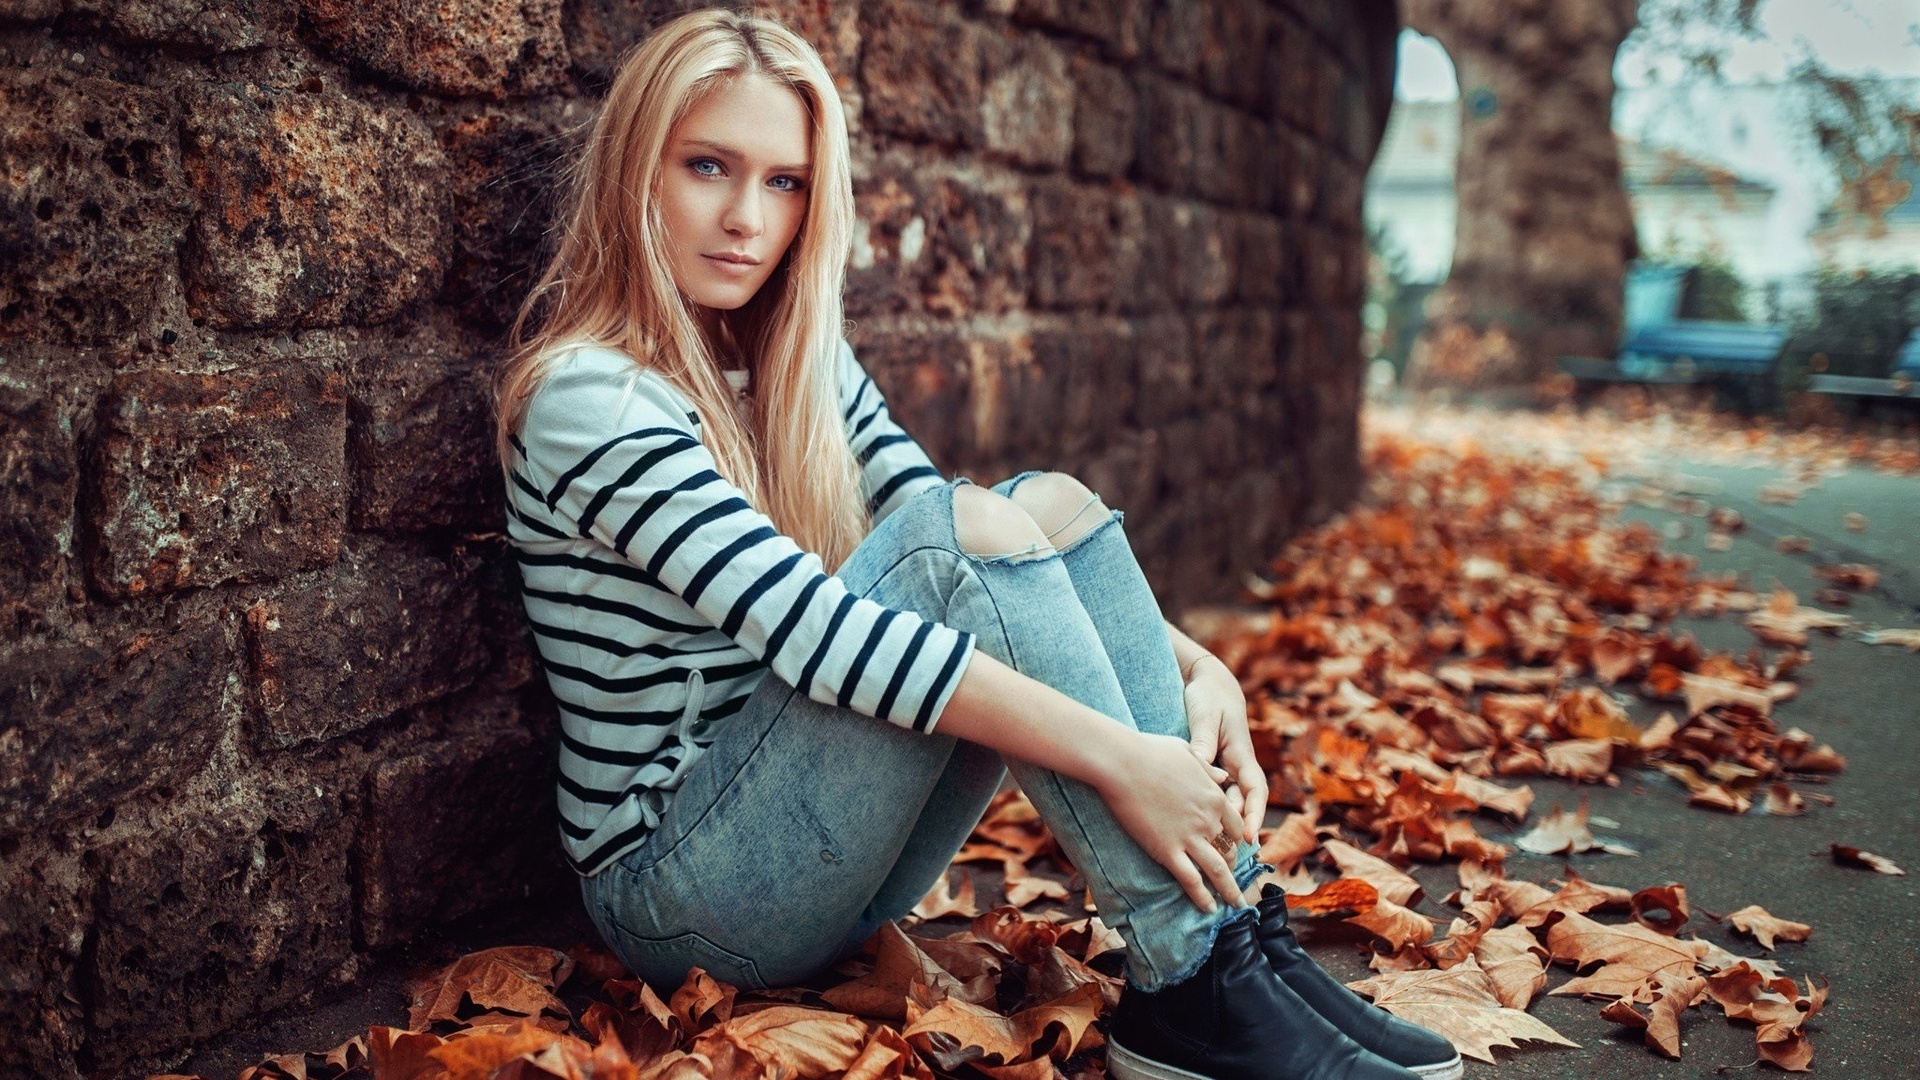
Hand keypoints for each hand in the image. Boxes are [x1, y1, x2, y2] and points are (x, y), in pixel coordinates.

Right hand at [1095, 730, 1248, 912]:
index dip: (1237, 840)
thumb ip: (1208, 767)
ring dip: (1229, 891)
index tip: (1235, 850)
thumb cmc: (1150, 751)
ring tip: (1235, 906)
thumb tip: (1223, 775)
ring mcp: (1189, 837)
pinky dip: (1202, 897)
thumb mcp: (1188, 752)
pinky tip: (1208, 908)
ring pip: (1217, 871)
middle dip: (1232, 867)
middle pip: (1229, 850)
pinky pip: (1191, 880)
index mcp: (1214, 796)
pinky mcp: (1168, 850)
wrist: (1123, 762)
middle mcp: (1208, 820)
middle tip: (1232, 880)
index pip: (1236, 826)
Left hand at [1182, 655, 1268, 843]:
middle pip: (1239, 806)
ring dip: (1218, 827)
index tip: (1248, 837)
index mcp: (1243, 756)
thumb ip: (1204, 744)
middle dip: (1235, 833)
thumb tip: (1203, 770)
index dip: (1254, 816)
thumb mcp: (1206, 719)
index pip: (1256, 791)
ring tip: (1209, 852)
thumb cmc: (1209, 699)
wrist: (1207, 684)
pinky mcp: (1208, 771)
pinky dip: (1203, 813)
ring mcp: (1223, 771)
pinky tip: (1189, 828)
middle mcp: (1236, 768)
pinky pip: (1209, 796)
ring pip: (1224, 805)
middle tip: (1226, 857)